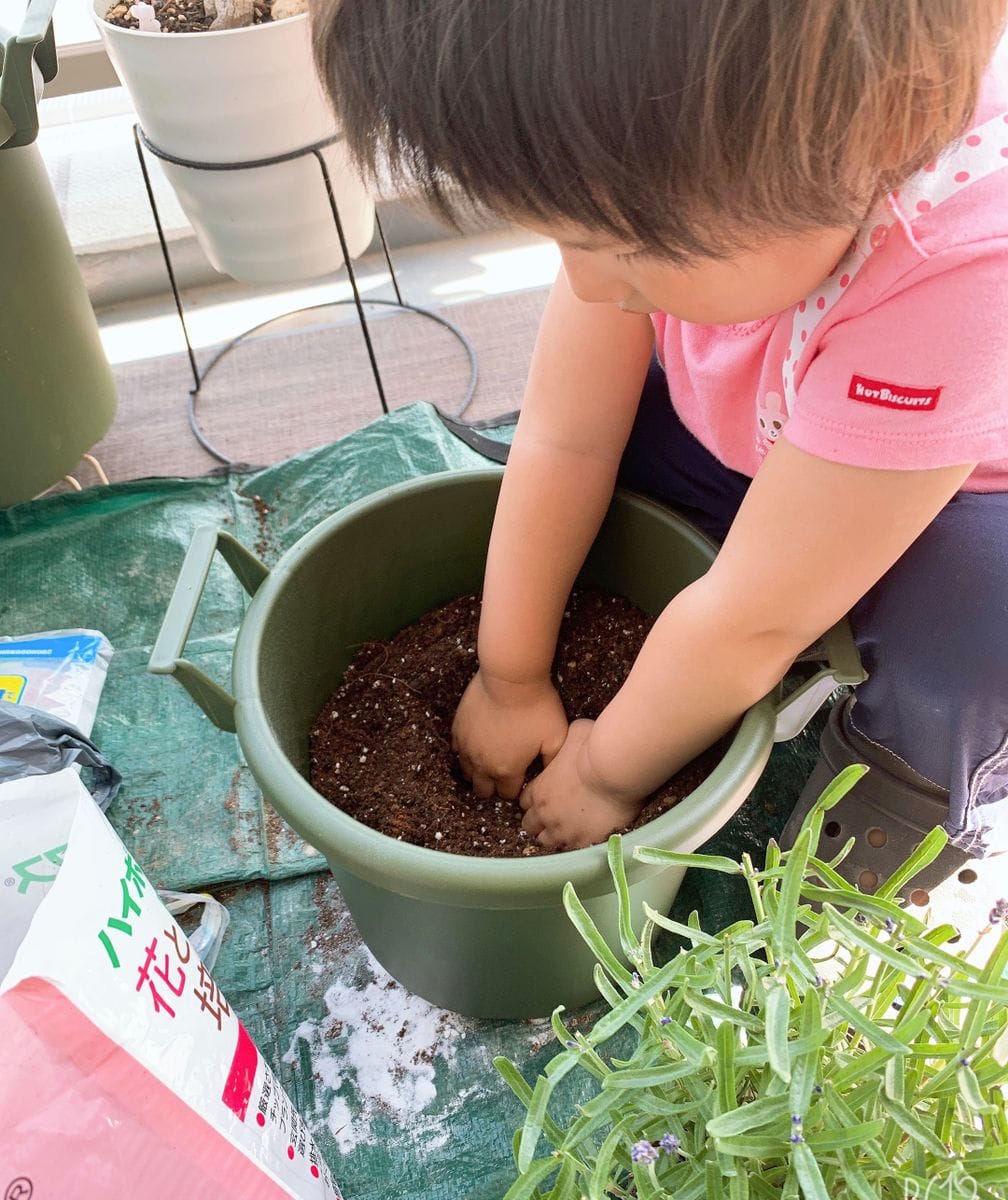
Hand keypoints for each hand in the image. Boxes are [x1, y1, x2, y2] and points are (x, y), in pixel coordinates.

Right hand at [452, 670, 567, 800]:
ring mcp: (467, 746)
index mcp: (507, 770)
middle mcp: (482, 764)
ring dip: (477, 772)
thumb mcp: (556, 737)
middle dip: (493, 787)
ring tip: (489, 762)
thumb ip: (552, 761)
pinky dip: (466, 752)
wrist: (511, 678)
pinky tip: (476, 744)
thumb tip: (549, 774)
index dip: (516, 790)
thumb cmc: (537, 707)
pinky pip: (457, 750)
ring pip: (466, 772)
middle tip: (504, 775)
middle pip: (482, 790)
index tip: (521, 780)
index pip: (507, 795)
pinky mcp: (458, 728)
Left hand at [519, 719, 644, 849]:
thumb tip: (568, 736)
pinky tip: (583, 834)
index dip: (534, 799)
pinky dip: (573, 843)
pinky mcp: (582, 842)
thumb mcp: (573, 733)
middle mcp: (545, 812)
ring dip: (553, 834)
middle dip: (538, 820)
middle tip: (553, 814)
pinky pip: (569, 850)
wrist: (614, 771)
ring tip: (566, 828)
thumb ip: (564, 740)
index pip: (525, 801)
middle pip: (530, 825)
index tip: (544, 796)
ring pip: (546, 841)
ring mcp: (563, 830)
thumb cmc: (593, 748)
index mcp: (540, 789)